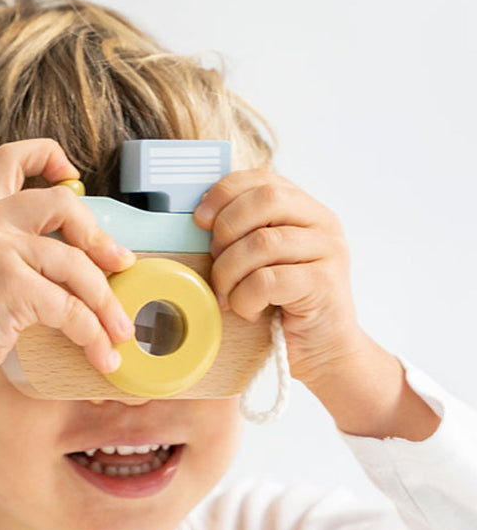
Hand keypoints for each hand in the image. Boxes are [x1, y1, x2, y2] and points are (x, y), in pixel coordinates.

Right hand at [0, 139, 135, 393]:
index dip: (48, 155)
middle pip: (62, 202)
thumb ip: (17, 252)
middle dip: (100, 236)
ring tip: (121, 332)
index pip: (11, 158)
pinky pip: (70, 307)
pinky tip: (100, 354)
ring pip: (76, 264)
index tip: (73, 175)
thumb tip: (86, 262)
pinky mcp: (9, 285)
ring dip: (107, 303)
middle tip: (121, 265)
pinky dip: (92, 335)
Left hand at [193, 168, 362, 387]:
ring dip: (230, 272)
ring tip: (228, 295)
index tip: (200, 220)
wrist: (322, 350)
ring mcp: (328, 251)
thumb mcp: (260, 260)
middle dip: (226, 230)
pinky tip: (250, 310)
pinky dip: (246, 298)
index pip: (262, 178)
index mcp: (304, 208)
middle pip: (265, 200)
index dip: (224, 193)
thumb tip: (200, 217)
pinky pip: (268, 280)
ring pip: (262, 243)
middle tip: (216, 261)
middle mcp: (322, 222)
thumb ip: (243, 233)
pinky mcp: (325, 284)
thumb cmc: (282, 304)